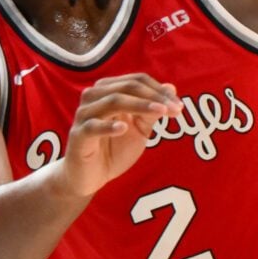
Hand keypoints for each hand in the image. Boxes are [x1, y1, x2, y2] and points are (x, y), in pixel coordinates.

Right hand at [53, 75, 179, 197]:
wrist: (90, 177)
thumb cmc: (113, 150)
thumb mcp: (139, 129)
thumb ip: (152, 110)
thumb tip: (171, 87)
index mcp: (108, 91)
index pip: (136, 80)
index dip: (159, 90)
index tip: (179, 106)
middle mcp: (94, 97)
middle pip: (126, 87)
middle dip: (154, 97)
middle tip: (175, 110)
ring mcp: (84, 115)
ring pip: (112, 101)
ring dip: (139, 105)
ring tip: (160, 113)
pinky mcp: (78, 135)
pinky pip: (93, 126)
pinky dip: (109, 125)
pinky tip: (124, 128)